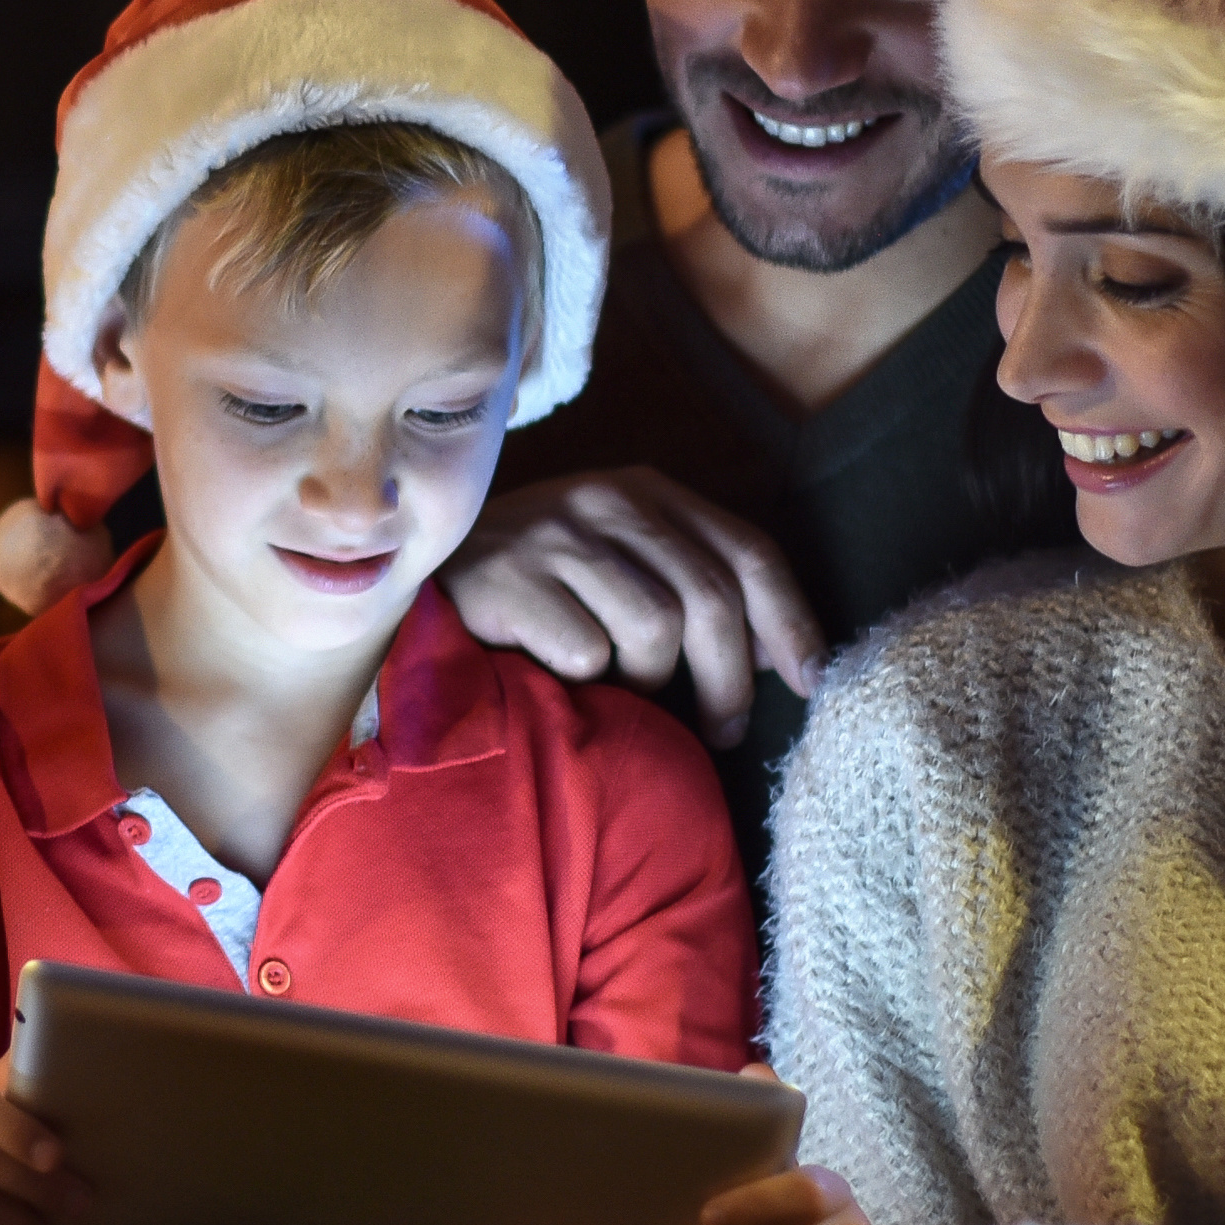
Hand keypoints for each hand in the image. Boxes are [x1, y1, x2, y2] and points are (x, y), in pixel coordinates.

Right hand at [442, 468, 829, 746]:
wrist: (415, 576)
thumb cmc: (536, 587)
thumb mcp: (619, 564)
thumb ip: (691, 587)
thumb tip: (782, 660)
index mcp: (648, 492)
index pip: (747, 551)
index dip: (789, 620)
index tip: (810, 682)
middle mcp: (606, 501)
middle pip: (708, 599)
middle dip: (730, 680)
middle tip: (722, 732)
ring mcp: (554, 536)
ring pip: (654, 630)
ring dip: (653, 686)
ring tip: (630, 701)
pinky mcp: (509, 579)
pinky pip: (587, 653)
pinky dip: (588, 682)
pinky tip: (565, 681)